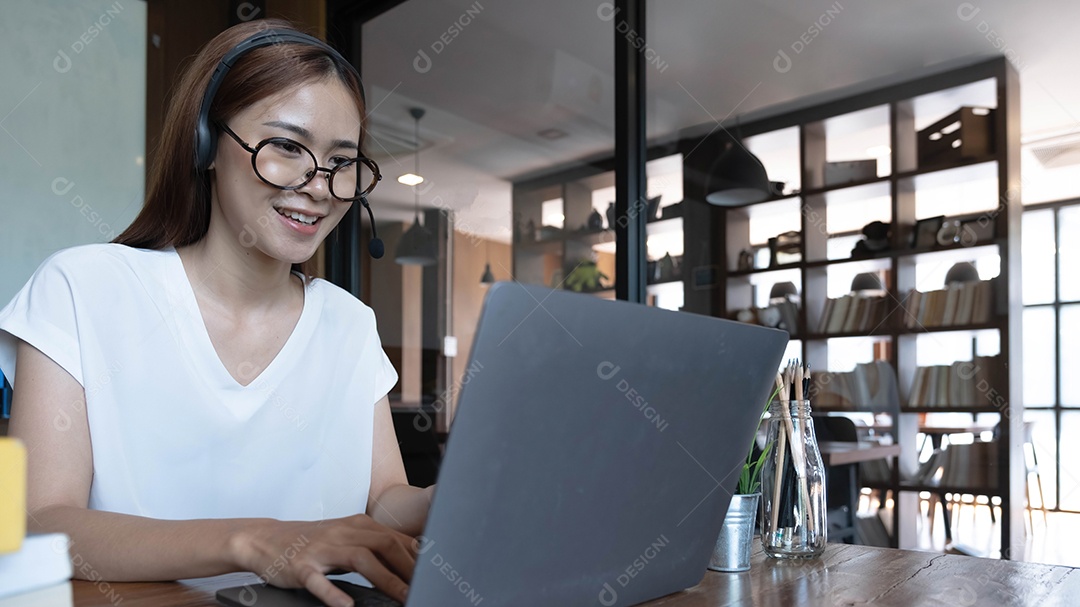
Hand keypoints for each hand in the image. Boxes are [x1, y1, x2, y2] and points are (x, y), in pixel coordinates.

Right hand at [232, 514, 415, 606]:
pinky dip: (333, 594)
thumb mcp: (345, 536)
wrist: (264, 538)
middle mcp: (342, 532)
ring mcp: (322, 548)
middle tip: (424, 588)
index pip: (395, 538)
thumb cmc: (311, 541)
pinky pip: (318, 581)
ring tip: (402, 598)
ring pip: (360, 559)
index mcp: (357, 525)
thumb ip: (373, 544)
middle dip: (408, 567)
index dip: (417, 557)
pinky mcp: (301, 566)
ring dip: (385, 580)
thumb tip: (411, 555)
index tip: (434, 575)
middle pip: (384, 545)